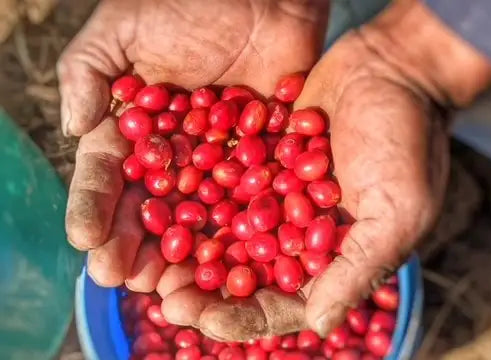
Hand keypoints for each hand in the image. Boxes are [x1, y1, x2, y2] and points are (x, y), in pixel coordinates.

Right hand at [60, 0, 328, 339]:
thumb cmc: (186, 1)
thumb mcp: (122, 30)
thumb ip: (88, 73)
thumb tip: (76, 131)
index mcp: (136, 127)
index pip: (109, 174)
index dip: (96, 208)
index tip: (87, 241)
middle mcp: (176, 151)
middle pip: (152, 206)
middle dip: (135, 243)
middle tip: (124, 278)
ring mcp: (221, 159)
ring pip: (198, 214)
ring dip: (183, 251)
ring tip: (169, 283)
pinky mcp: (264, 158)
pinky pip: (251, 197)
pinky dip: (241, 228)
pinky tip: (230, 257)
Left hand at [174, 0, 490, 338]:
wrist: (395, 66)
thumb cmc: (407, 140)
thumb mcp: (397, 210)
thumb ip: (359, 268)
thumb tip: (318, 327)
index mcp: (333, 257)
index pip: (283, 302)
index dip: (243, 317)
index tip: (203, 319)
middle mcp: (299, 232)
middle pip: (244, 274)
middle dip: (204, 289)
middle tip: (162, 296)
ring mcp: (276, 194)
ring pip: (225, 231)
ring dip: (189, 247)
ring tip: (149, 257)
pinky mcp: (261, 157)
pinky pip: (222, 181)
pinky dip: (194, 193)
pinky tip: (161, 199)